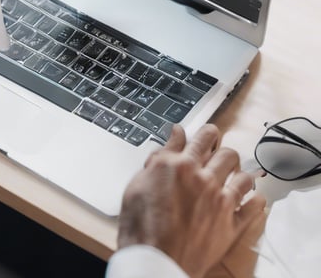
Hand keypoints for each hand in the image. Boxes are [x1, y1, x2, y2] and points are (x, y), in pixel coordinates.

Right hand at [117, 124, 265, 277]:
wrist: (156, 259)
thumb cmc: (141, 226)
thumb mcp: (137, 185)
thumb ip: (158, 158)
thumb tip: (171, 138)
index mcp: (177, 166)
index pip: (199, 138)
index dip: (204, 133)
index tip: (206, 134)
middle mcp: (202, 178)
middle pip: (226, 153)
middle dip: (223, 151)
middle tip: (218, 154)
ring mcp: (220, 200)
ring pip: (244, 175)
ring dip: (239, 173)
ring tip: (233, 177)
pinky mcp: (232, 223)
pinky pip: (255, 205)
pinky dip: (255, 200)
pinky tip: (250, 199)